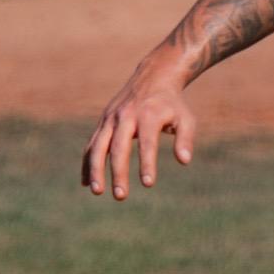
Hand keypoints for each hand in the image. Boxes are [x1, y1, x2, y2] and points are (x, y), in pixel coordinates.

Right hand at [82, 66, 197, 201]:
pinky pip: (92, 144)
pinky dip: (88, 162)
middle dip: (118, 173)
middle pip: (119, 148)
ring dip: (96, 170)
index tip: (148, 184)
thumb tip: (184, 161)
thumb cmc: (172, 104)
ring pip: (98, 146)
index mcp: (149, 115)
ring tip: (98, 192)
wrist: (153, 77)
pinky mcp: (103, 122)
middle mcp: (126, 116)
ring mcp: (111, 119)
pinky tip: (87, 183)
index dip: (147, 164)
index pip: (147, 143)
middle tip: (121, 196)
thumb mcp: (185, 118)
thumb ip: (185, 139)